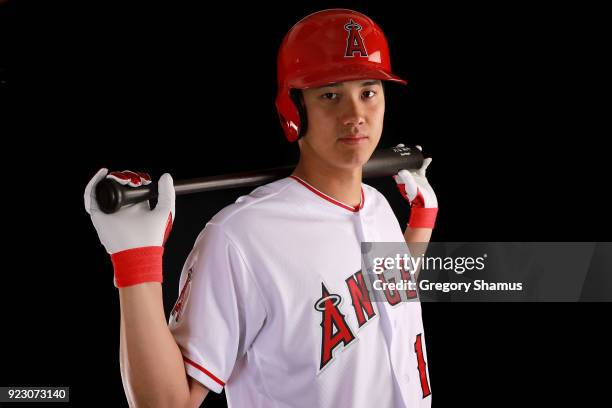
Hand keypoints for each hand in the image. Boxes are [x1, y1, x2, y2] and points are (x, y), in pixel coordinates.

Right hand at [84, 169, 174, 286]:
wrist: (137, 252)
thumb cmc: (151, 236)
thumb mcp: (164, 210)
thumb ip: (167, 193)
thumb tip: (166, 176)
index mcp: (137, 207)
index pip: (133, 188)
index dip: (137, 179)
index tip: (143, 179)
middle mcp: (122, 208)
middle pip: (118, 186)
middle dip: (125, 177)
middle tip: (133, 179)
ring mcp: (109, 211)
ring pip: (105, 188)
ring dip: (111, 178)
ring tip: (123, 178)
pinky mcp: (98, 215)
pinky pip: (91, 195)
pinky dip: (94, 182)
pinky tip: (103, 173)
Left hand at [393, 145, 437, 228]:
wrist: (426, 203)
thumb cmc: (417, 197)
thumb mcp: (411, 187)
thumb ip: (407, 179)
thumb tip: (401, 170)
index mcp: (401, 178)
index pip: (395, 165)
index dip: (395, 157)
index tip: (397, 148)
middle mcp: (406, 176)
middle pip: (404, 162)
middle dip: (405, 154)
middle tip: (405, 146)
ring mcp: (414, 176)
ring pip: (413, 163)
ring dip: (415, 156)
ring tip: (418, 148)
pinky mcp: (421, 177)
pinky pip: (422, 167)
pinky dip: (424, 163)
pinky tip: (428, 159)